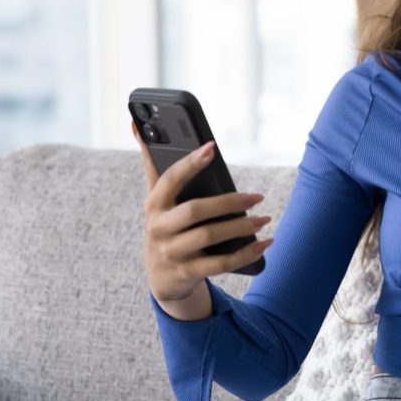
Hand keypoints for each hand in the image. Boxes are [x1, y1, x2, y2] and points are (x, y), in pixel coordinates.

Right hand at [135, 120, 272, 301]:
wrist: (161, 277)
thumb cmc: (165, 226)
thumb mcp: (156, 199)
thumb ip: (152, 165)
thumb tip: (136, 122)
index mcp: (154, 204)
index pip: (170, 179)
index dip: (190, 163)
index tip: (212, 147)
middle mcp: (159, 228)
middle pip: (196, 210)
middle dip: (229, 202)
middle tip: (257, 197)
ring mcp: (172, 253)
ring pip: (210, 236)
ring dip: (241, 227)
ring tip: (263, 219)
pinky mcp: (187, 273)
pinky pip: (220, 263)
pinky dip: (246, 253)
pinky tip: (265, 243)